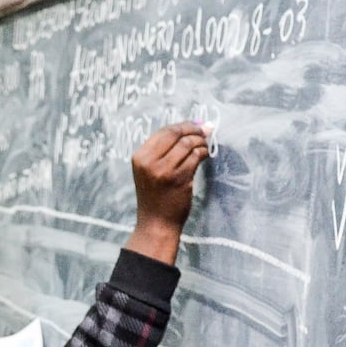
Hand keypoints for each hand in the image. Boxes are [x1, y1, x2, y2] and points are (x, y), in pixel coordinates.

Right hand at [126, 121, 210, 264]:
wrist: (156, 223)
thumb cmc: (154, 196)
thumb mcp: (149, 170)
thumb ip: (162, 151)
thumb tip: (189, 128)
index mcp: (140, 157)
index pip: (163, 132)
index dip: (182, 125)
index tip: (195, 124)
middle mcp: (150, 162)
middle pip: (175, 135)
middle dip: (194, 129)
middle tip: (206, 130)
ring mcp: (165, 170)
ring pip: (188, 144)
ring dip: (200, 142)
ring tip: (205, 145)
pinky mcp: (180, 178)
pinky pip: (195, 157)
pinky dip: (203, 153)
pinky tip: (205, 155)